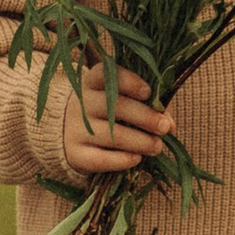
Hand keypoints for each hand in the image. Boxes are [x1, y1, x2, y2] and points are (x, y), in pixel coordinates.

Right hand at [37, 69, 173, 178]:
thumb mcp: (119, 100)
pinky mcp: (75, 154)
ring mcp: (75, 129)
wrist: (64, 133)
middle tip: (165, 127)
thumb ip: (148, 105)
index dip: (129, 81)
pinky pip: (100, 159)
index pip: (106, 74)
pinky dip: (122, 160)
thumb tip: (170, 124)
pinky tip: (136, 159)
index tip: (148, 92)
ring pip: (111, 135)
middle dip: (145, 117)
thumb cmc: (104, 112)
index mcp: (92, 82)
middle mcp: (81, 103)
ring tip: (157, 146)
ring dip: (140, 141)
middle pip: (114, 106)